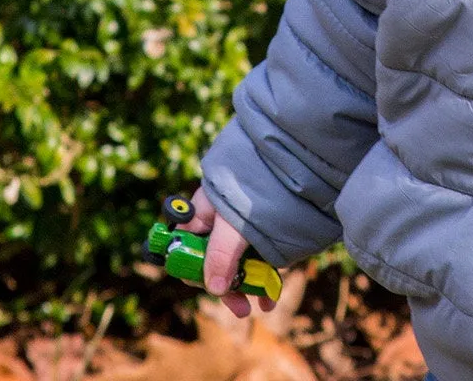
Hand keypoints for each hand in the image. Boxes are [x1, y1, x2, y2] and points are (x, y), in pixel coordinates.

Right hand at [175, 186, 273, 318]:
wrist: (287, 164)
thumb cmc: (250, 189)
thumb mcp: (231, 225)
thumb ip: (220, 256)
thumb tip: (215, 289)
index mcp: (200, 217)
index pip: (186, 252)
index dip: (195, 274)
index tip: (210, 288)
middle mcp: (217, 225)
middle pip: (213, 264)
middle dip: (227, 289)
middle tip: (241, 309)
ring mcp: (240, 230)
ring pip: (237, 265)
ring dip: (248, 288)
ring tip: (263, 306)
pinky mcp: (261, 233)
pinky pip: (257, 261)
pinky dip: (263, 279)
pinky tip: (271, 296)